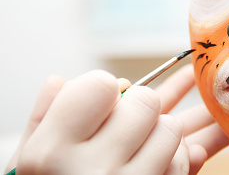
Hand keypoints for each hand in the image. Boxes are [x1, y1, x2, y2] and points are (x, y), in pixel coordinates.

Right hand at [7, 64, 228, 173]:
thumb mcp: (26, 164)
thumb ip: (42, 119)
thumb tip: (60, 80)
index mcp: (51, 152)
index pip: (100, 86)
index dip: (104, 87)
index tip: (103, 98)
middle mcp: (92, 170)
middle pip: (145, 102)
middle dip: (138, 105)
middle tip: (125, 120)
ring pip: (170, 128)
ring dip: (159, 132)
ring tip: (137, 146)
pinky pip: (183, 162)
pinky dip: (175, 158)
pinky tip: (153, 164)